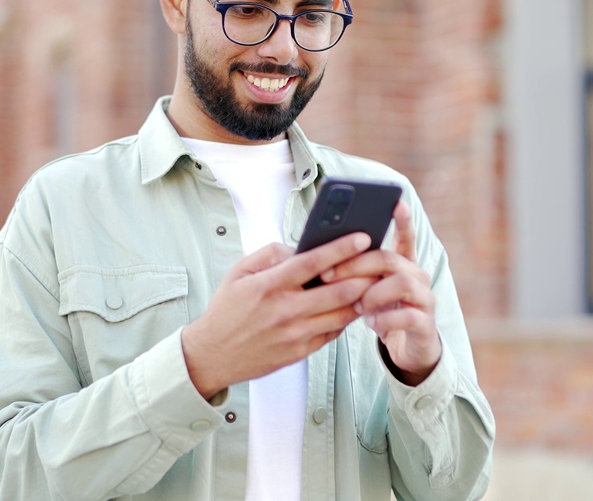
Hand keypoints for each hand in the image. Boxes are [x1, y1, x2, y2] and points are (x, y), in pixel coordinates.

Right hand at [181, 233, 375, 399]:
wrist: (213, 354)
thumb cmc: (226, 311)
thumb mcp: (239, 272)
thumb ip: (270, 255)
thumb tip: (299, 249)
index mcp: (269, 286)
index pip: (314, 262)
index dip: (342, 248)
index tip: (362, 238)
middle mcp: (286, 310)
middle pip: (339, 290)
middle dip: (364, 274)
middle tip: (379, 262)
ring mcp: (295, 334)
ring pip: (342, 314)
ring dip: (361, 298)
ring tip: (372, 284)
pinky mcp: (300, 352)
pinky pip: (332, 333)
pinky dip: (345, 318)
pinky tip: (351, 307)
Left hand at [319, 202, 440, 384]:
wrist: (407, 348)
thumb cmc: (380, 312)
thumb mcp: (366, 290)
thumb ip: (354, 272)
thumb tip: (320, 256)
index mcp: (402, 264)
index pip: (404, 237)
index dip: (402, 220)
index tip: (397, 202)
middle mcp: (417, 275)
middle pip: (388, 258)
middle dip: (356, 264)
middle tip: (327, 275)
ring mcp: (424, 298)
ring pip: (402, 282)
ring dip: (372, 292)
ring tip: (356, 305)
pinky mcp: (425, 323)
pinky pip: (407, 316)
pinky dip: (385, 318)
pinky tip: (372, 323)